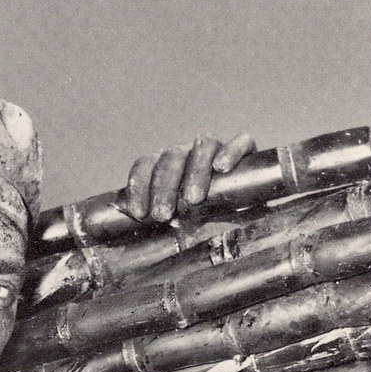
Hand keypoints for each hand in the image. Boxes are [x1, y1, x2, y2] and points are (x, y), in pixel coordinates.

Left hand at [120, 133, 256, 221]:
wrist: (239, 219)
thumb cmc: (198, 222)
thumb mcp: (174, 224)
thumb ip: (154, 222)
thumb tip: (125, 230)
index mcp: (164, 167)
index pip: (146, 165)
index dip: (138, 186)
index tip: (140, 212)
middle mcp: (186, 153)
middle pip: (171, 157)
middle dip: (164, 187)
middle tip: (163, 214)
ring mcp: (214, 149)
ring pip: (203, 146)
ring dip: (195, 171)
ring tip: (193, 199)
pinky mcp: (245, 151)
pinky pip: (240, 142)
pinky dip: (230, 151)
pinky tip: (221, 167)